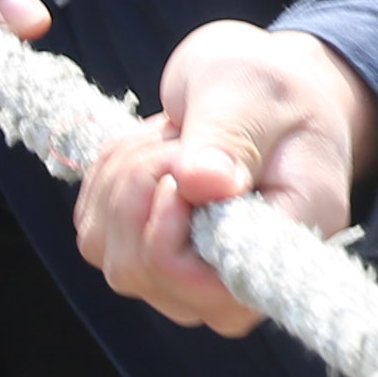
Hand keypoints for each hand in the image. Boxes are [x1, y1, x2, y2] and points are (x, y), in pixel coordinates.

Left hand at [81, 20, 377, 333]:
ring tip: (175, 138)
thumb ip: (230, 139)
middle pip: (143, 271)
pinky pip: (94, 233)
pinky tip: (154, 149)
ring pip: (108, 252)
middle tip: (181, 137)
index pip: (206, 288)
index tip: (182, 160)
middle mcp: (234, 282)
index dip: (170, 228)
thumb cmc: (275, 89)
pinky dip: (109, 178)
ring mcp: (187, 278)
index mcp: (283, 248)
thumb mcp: (257, 95)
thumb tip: (200, 183)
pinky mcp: (148, 257)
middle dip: (141, 185)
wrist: (268, 88)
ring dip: (124, 176)